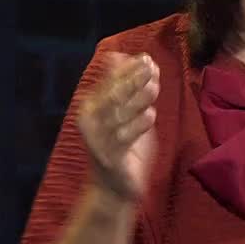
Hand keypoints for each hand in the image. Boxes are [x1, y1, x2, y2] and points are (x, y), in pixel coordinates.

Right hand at [76, 52, 159, 200]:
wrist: (114, 188)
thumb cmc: (122, 146)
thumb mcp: (124, 113)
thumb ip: (123, 86)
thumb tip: (118, 55)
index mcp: (92, 107)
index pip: (109, 82)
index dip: (128, 69)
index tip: (147, 58)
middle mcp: (90, 122)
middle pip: (113, 95)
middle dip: (132, 79)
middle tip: (151, 66)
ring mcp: (98, 140)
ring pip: (119, 115)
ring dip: (138, 99)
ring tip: (154, 87)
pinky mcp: (110, 158)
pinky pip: (124, 138)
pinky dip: (138, 125)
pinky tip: (151, 114)